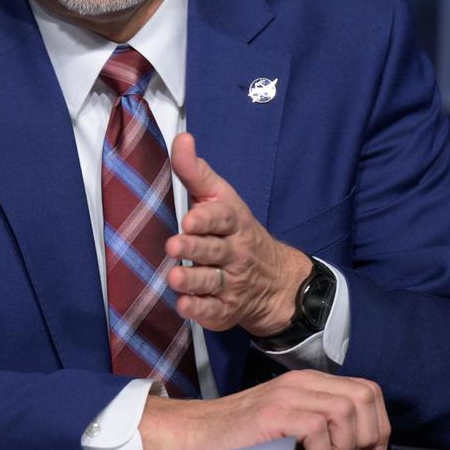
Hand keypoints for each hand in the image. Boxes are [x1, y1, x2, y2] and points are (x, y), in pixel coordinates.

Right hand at [140, 369, 389, 449]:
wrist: (195, 436)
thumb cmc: (243, 439)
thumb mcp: (290, 425)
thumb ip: (322, 424)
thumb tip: (363, 449)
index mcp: (309, 383)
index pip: (367, 390)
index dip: (379, 424)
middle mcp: (301, 382)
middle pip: (364, 397)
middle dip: (369, 436)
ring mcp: (286, 395)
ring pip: (347, 412)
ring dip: (342, 447)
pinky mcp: (273, 414)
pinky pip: (319, 428)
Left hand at [165, 133, 312, 336]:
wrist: (275, 280)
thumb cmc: (236, 231)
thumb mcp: (220, 199)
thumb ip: (196, 172)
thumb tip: (182, 138)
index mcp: (234, 223)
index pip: (223, 218)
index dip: (206, 218)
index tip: (189, 218)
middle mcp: (235, 253)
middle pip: (215, 250)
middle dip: (195, 248)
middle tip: (174, 246)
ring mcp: (232, 283)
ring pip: (212, 282)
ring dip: (193, 280)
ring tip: (175, 277)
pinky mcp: (225, 309)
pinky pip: (214, 311)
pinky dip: (199, 310)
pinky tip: (184, 305)